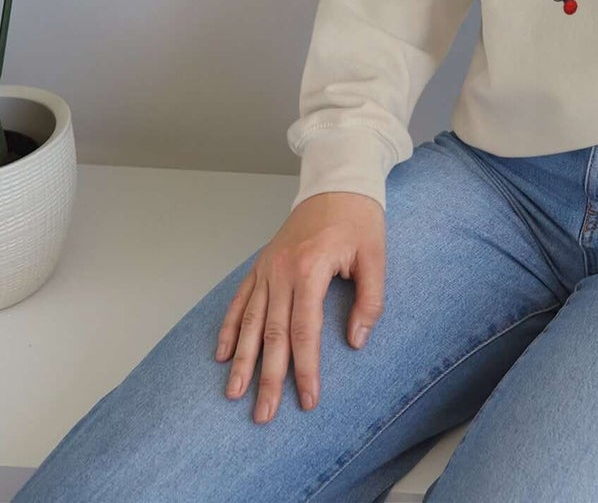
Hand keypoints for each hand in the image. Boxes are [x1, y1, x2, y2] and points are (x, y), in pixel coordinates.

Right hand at [216, 191, 384, 423]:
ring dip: (241, 360)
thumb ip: (370, 300)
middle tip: (263, 415)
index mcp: (310, 269)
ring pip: (249, 321)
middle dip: (267, 377)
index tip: (307, 399)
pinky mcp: (262, 264)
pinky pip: (240, 300)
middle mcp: (282, 271)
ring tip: (234, 394)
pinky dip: (229, 327)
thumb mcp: (375, 256)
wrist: (337, 182)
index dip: (305, 369)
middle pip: (272, 334)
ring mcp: (268, 267)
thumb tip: (356, 342)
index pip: (305, 331)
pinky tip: (222, 354)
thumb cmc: (359, 219)